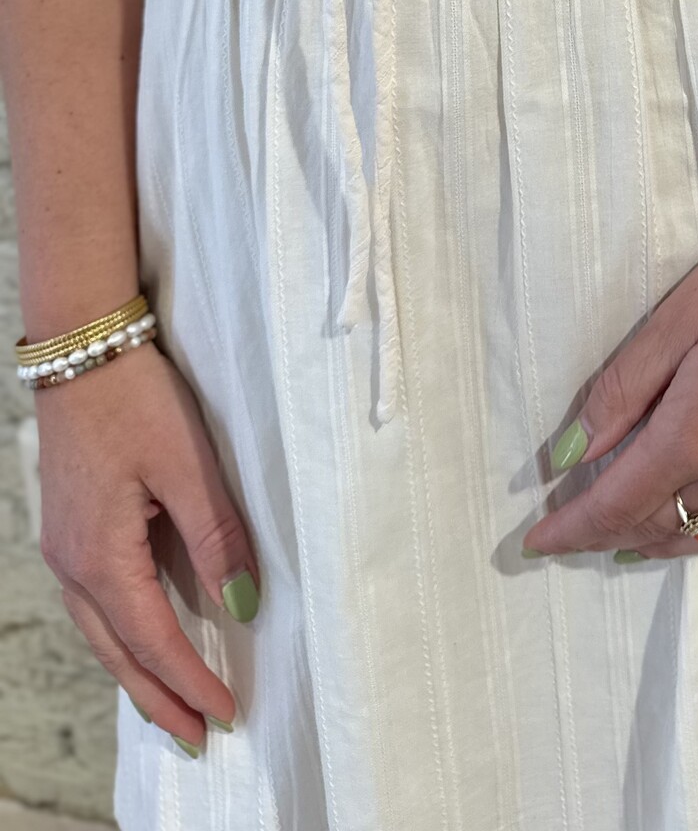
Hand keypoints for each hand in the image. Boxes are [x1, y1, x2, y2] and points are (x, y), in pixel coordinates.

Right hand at [34, 341, 257, 750]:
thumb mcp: (189, 465)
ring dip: (138, 674)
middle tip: (197, 741)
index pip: (155, 641)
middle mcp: (74, 565)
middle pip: (120, 654)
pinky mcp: (70, 528)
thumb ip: (216, 537)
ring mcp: (64, 548)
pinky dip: (122, 636)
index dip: (191, 681)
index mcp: (103, 558)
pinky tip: (142, 641)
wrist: (82, 349)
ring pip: (102, 634)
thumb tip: (241, 604)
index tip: (226, 715)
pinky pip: (96, 604)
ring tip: (171, 708)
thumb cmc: (136, 400)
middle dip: (159, 700)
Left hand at [520, 198, 697, 559]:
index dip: (574, 528)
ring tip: (638, 539)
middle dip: (614, 532)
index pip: (619, 503)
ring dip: (670, 541)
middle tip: (583, 529)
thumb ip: (621, 391)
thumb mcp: (674, 320)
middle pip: (664, 522)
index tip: (538, 542)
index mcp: (694, 435)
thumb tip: (570, 455)